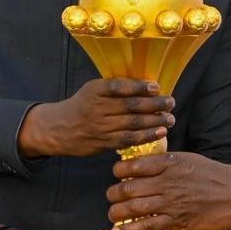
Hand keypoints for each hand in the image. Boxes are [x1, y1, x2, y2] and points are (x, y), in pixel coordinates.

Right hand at [18, 79, 174, 158]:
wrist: (59, 128)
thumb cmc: (82, 106)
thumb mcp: (92, 90)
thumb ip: (113, 88)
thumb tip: (146, 86)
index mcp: (95, 90)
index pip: (119, 87)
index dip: (139, 87)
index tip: (156, 87)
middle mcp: (98, 108)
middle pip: (130, 106)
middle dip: (154, 104)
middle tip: (171, 102)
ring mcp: (101, 127)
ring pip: (133, 123)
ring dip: (155, 121)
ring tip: (170, 118)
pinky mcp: (104, 142)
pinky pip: (129, 139)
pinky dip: (146, 136)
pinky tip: (160, 132)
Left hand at [107, 152, 230, 229]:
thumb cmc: (216, 176)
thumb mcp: (188, 160)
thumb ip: (166, 163)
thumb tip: (146, 164)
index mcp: (168, 162)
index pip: (130, 165)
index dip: (118, 172)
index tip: (118, 177)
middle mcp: (166, 181)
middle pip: (126, 188)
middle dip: (113, 195)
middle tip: (112, 199)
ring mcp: (171, 201)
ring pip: (132, 208)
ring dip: (116, 213)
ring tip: (113, 216)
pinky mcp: (178, 220)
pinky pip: (146, 226)